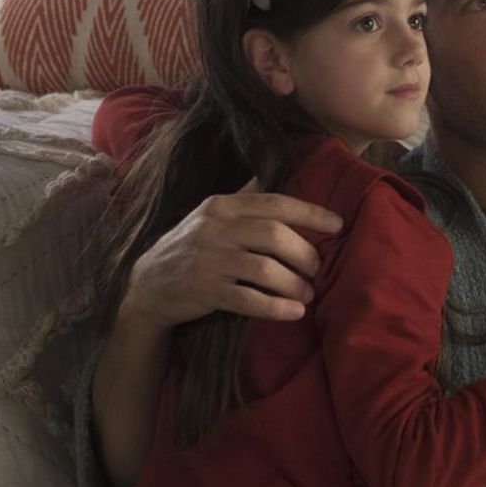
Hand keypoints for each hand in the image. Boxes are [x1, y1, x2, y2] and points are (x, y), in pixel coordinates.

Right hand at [121, 179, 342, 330]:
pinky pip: (249, 299)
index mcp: (223, 206)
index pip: (275, 203)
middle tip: (318, 269)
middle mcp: (216, 228)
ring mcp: (209, 260)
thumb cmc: (191, 247)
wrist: (148, 284)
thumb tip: (274, 174)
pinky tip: (293, 313)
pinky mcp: (205, 291)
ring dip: (294, 284)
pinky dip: (276, 308)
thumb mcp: (211, 215)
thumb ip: (243, 197)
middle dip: (305, 254)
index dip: (310, 213)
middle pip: (274, 235)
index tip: (337, 225)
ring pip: (265, 269)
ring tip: (307, 295)